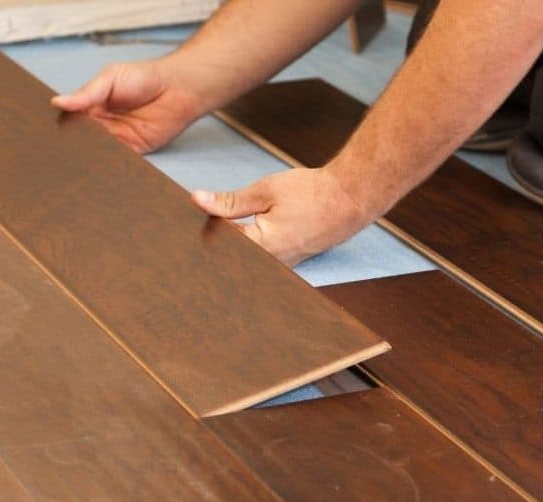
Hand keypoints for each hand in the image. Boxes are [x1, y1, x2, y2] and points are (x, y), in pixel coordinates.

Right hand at [51, 61, 202, 152]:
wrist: (177, 88)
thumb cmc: (145, 77)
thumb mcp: (110, 78)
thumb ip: (86, 93)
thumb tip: (57, 102)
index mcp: (92, 106)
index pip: (70, 120)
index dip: (60, 126)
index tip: (46, 134)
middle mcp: (101, 125)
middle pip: (80, 139)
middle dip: (71, 145)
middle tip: (57, 152)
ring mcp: (116, 139)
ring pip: (96, 152)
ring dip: (88, 156)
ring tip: (75, 160)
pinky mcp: (132, 151)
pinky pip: (117, 160)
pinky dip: (108, 163)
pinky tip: (98, 164)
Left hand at [192, 167, 377, 266]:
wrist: (350, 199)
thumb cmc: (312, 194)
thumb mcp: (265, 191)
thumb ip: (229, 201)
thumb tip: (198, 200)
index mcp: (259, 248)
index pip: (216, 244)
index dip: (202, 228)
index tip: (193, 216)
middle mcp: (269, 265)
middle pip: (230, 258)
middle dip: (215, 241)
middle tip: (202, 223)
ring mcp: (281, 267)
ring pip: (245, 260)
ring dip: (234, 245)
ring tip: (228, 224)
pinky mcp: (288, 263)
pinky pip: (261, 260)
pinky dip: (250, 247)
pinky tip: (247, 232)